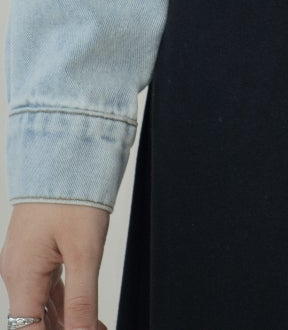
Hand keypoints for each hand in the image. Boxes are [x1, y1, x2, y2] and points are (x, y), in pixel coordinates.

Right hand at [1, 201, 110, 329]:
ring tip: (96, 327)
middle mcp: (17, 272)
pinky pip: (47, 288)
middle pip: (34, 323)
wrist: (66, 149)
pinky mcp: (37, 251)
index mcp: (22, 276)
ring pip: (42, 307)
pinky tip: (85, 313)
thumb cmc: (71, 191)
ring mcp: (26, 261)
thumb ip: (82, 299)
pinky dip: (66, 304)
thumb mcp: (84, 251)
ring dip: (66, 322)